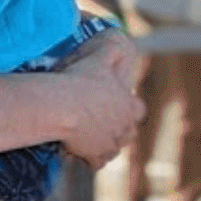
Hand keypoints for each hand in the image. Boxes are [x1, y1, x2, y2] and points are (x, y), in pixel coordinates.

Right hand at [54, 31, 145, 168]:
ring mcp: (111, 145)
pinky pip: (96, 162)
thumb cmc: (81, 82)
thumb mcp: (99, 58)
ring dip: (103, 143)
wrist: (62, 108)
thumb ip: (112, 49)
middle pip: (128, 133)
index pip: (138, 109)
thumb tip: (119, 37)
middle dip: (118, 129)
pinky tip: (77, 149)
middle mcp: (124, 128)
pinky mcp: (95, 157)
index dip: (129, 106)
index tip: (116, 103)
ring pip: (112, 149)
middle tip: (100, 122)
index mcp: (129, 106)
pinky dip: (89, 157)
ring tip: (86, 136)